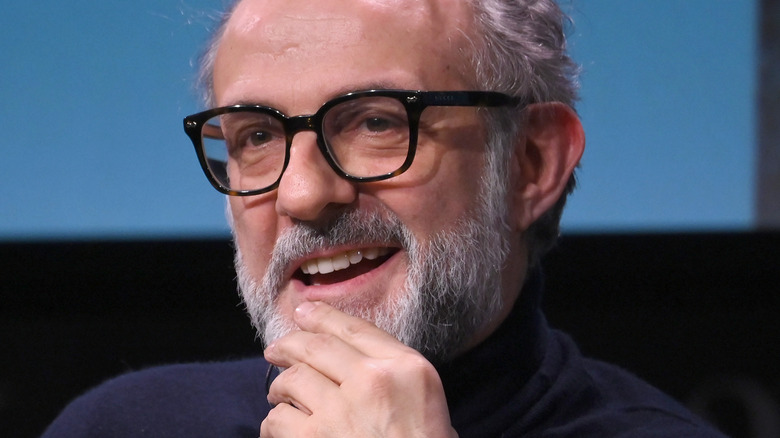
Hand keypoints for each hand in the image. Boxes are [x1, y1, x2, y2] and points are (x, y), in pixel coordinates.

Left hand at [260, 301, 457, 437]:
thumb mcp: (424, 395)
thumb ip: (392, 367)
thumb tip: (347, 350)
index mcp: (404, 367)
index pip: (353, 328)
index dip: (321, 316)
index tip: (302, 311)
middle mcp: (372, 381)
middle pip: (315, 347)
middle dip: (288, 345)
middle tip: (274, 349)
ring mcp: (341, 412)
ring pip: (292, 381)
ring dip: (279, 387)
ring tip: (278, 395)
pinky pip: (279, 422)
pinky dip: (274, 423)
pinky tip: (279, 427)